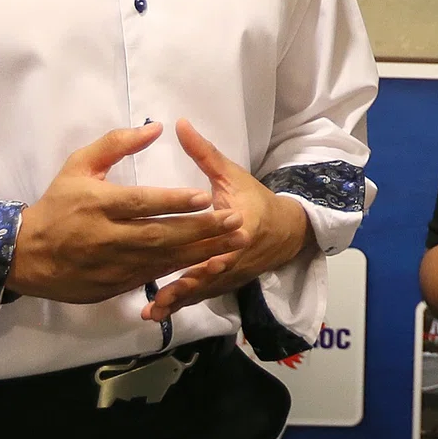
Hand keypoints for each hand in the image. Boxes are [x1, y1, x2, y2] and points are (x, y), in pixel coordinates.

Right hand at [7, 123, 247, 302]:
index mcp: (98, 205)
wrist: (26, 255)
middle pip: (160, 234)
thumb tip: (156, 128)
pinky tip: (208, 261)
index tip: (206, 196)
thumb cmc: (58, 204)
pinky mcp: (114, 285)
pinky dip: (183, 270)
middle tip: (234, 220)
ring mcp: (112, 265)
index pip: (142, 203)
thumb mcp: (79, 165)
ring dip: (202, 251)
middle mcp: (107, 237)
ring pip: (163, 259)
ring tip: (234, 241)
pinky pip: (154, 277)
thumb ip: (116, 144)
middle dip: (201, 228)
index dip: (174, 201)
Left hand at [144, 120, 313, 320]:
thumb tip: (178, 124)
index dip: (208, 251)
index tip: (185, 257)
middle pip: (209, 272)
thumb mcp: (232, 174)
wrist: (285, 232)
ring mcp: (229, 273)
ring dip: (178, 301)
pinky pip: (199, 295)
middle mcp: (235, 254)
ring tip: (152, 312)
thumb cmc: (253, 199)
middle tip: (157, 298)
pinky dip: (179, 305)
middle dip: (184, 287)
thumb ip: (204, 153)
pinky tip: (155, 314)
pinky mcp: (222, 283)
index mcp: (240, 225)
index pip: (222, 239)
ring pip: (201, 289)